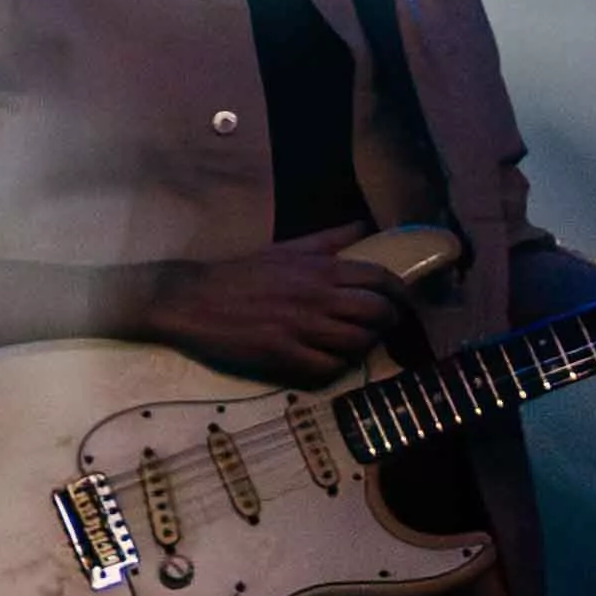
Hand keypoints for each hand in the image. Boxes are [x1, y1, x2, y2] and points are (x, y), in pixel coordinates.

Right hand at [129, 237, 409, 387]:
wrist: (192, 300)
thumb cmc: (240, 273)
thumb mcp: (285, 249)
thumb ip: (328, 240)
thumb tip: (363, 226)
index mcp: (318, 270)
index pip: (378, 279)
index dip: (400, 292)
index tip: (403, 300)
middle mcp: (315, 298)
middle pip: (376, 313)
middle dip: (388, 321)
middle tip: (383, 325)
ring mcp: (300, 329)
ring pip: (357, 343)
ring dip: (363, 345)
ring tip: (356, 343)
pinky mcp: (282, 356)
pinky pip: (328, 368)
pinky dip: (336, 367)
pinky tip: (329, 360)